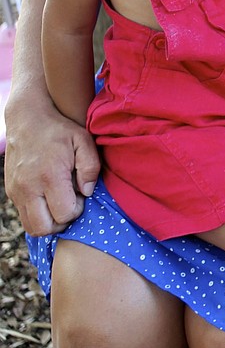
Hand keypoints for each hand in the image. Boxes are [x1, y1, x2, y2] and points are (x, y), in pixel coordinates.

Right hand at [4, 100, 100, 234]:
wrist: (27, 119)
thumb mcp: (83, 141)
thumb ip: (91, 167)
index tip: (80, 195)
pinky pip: (24, 215)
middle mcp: (29, 187)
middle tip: (70, 205)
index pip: (64, 214)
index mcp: (49, 176)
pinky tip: (48, 198)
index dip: (77, 210)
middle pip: (44, 228)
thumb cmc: (59, 130)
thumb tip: (86, 192)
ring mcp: (16, 191)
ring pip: (31, 227)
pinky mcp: (11, 191)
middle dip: (62, 223)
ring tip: (59, 204)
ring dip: (48, 222)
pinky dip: (37, 214)